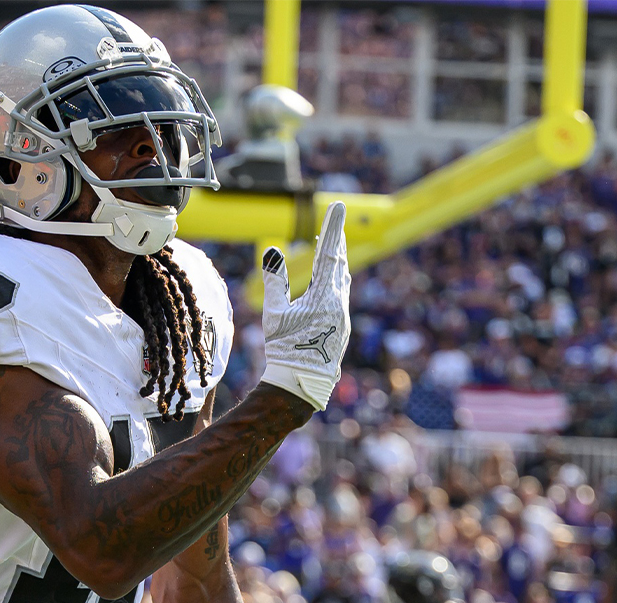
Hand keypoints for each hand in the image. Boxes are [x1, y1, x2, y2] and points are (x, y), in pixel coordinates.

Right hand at [259, 202, 351, 409]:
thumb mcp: (274, 313)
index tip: (338, 206)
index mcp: (323, 295)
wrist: (302, 383)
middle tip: (336, 220)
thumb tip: (273, 250)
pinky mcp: (342, 327)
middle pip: (339, 263)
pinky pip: (341, 294)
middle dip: (336, 240)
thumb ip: (275, 280)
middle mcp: (339, 302)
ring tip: (333, 246)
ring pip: (343, 279)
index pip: (328, 252)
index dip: (332, 227)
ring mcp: (343, 316)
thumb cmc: (285, 348)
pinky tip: (333, 280)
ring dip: (337, 260)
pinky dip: (336, 280)